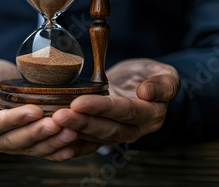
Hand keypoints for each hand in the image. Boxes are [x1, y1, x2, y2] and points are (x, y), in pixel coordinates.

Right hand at [0, 59, 77, 160]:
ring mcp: (11, 143)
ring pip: (32, 148)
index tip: (33, 110)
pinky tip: (73, 146)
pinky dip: (58, 150)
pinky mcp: (28, 142)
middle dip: (38, 133)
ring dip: (52, 142)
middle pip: (16, 140)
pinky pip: (43, 150)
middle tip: (57, 123)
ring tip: (70, 132)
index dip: (14, 120)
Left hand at [52, 58, 178, 150]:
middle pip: (106, 128)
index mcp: (150, 114)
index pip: (124, 112)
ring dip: (72, 130)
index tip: (79, 103)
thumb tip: (147, 92)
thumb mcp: (166, 74)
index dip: (101, 108)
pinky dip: (71, 143)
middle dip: (81, 123)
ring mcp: (117, 135)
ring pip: (94, 136)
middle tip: (59, 116)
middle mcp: (134, 129)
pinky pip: (87, 143)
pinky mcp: (103, 136)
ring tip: (52, 121)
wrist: (141, 85)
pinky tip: (55, 138)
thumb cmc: (151, 77)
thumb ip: (162, 83)